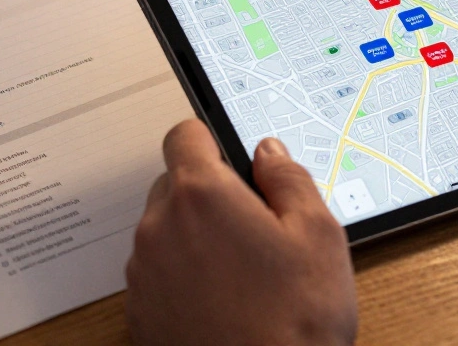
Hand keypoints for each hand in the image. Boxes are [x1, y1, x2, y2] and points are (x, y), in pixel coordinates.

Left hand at [125, 119, 356, 345]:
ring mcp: (144, 273)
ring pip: (165, 231)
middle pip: (174, 184)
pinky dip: (182, 278)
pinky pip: (157, 275)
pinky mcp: (139, 313)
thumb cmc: (296, 322)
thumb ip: (290, 179)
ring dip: (194, 238)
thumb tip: (269, 152)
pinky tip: (222, 304)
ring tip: (243, 275)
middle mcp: (160, 227)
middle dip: (209, 194)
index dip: (210, 140)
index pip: (184, 135)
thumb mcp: (319, 236)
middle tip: (254, 227)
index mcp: (202, 195)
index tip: (232, 159)